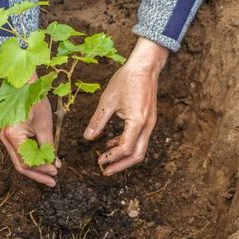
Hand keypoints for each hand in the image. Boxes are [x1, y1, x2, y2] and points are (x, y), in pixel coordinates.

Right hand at [0, 75, 58, 186]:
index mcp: (13, 135)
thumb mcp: (45, 125)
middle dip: (37, 174)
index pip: (27, 162)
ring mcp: (6, 137)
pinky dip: (31, 159)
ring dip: (35, 168)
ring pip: (19, 160)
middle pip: (20, 165)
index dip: (42, 170)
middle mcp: (5, 138)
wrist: (24, 84)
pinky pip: (19, 152)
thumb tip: (54, 165)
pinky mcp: (10, 134)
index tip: (55, 172)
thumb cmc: (35, 100)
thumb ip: (49, 147)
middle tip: (52, 181)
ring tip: (49, 175)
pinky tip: (43, 162)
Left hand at [84, 38, 168, 175]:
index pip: (125, 148)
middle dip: (121, 165)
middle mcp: (147, 126)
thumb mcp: (108, 100)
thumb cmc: (127, 80)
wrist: (145, 66)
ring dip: (125, 157)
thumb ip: (98, 121)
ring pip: (140, 149)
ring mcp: (150, 123)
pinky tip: (113, 142)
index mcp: (137, 122)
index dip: (112, 157)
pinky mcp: (149, 120)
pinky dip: (128, 145)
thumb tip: (87, 138)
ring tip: (108, 159)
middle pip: (137, 155)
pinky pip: (140, 138)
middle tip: (106, 171)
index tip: (99, 160)